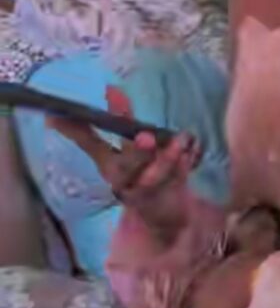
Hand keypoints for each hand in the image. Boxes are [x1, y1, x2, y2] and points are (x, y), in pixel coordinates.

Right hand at [49, 86, 200, 242]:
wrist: (164, 217)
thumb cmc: (142, 175)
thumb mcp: (125, 151)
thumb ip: (118, 121)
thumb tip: (107, 90)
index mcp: (109, 165)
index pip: (89, 144)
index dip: (75, 130)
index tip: (58, 114)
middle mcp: (124, 179)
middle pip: (125, 166)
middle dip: (136, 151)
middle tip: (146, 136)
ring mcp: (146, 191)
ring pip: (155, 175)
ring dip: (168, 156)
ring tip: (181, 140)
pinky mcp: (168, 199)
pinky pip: (178, 180)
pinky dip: (187, 163)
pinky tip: (194, 149)